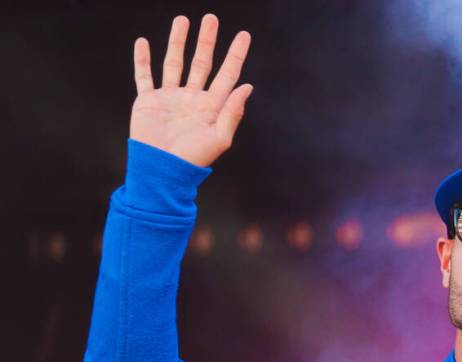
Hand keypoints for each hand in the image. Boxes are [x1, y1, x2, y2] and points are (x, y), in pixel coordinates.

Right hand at [130, 14, 252, 167]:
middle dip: (207, 41)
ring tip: (182, 20)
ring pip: (174, 63)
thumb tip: (246, 86)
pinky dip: (142, 60)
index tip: (244, 35)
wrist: (162, 170)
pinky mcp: (148, 101)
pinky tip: (143, 42)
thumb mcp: (219, 137)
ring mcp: (170, 98)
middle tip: (211, 18)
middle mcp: (192, 99)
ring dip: (177, 42)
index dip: (236, 55)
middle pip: (202, 63)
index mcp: (212, 107)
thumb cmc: (193, 158)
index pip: (227, 75)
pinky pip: (144, 76)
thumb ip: (232, 111)